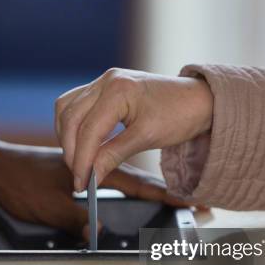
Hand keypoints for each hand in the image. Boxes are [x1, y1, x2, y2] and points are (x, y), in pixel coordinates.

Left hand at [0, 128, 189, 237]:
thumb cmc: (18, 181)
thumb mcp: (46, 205)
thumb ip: (73, 219)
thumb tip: (98, 233)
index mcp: (91, 167)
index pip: (134, 182)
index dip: (161, 193)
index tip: (185, 200)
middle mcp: (91, 164)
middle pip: (134, 178)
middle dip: (162, 191)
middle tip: (187, 200)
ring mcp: (84, 167)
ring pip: (122, 176)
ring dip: (145, 187)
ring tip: (167, 197)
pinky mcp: (74, 172)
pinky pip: (106, 176)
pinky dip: (124, 184)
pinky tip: (126, 189)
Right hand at [55, 68, 212, 190]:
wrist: (197, 100)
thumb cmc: (179, 115)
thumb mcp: (146, 138)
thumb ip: (113, 155)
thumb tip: (91, 176)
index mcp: (118, 89)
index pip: (89, 130)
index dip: (82, 160)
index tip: (82, 183)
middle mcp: (106, 80)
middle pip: (71, 118)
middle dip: (71, 151)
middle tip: (78, 176)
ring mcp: (103, 81)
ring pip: (67, 109)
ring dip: (67, 137)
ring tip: (77, 161)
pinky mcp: (103, 87)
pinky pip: (75, 104)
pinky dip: (73, 125)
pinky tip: (79, 142)